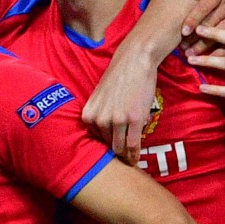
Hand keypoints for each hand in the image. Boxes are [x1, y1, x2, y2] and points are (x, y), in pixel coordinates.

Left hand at [82, 49, 157, 165]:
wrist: (133, 62)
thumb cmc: (118, 79)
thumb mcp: (99, 98)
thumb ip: (98, 116)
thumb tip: (104, 136)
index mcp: (88, 115)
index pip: (95, 140)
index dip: (105, 146)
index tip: (110, 155)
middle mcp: (100, 119)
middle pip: (108, 146)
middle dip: (116, 153)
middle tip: (122, 161)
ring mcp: (117, 120)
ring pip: (120, 148)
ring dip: (126, 156)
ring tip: (130, 161)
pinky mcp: (134, 119)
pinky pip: (133, 144)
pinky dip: (135, 155)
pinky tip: (135, 160)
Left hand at [183, 0, 224, 55]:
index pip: (205, 5)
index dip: (193, 19)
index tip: (183, 32)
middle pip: (212, 23)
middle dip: (196, 38)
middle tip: (182, 48)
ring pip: (222, 35)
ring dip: (206, 47)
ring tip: (191, 57)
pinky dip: (223, 52)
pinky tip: (210, 61)